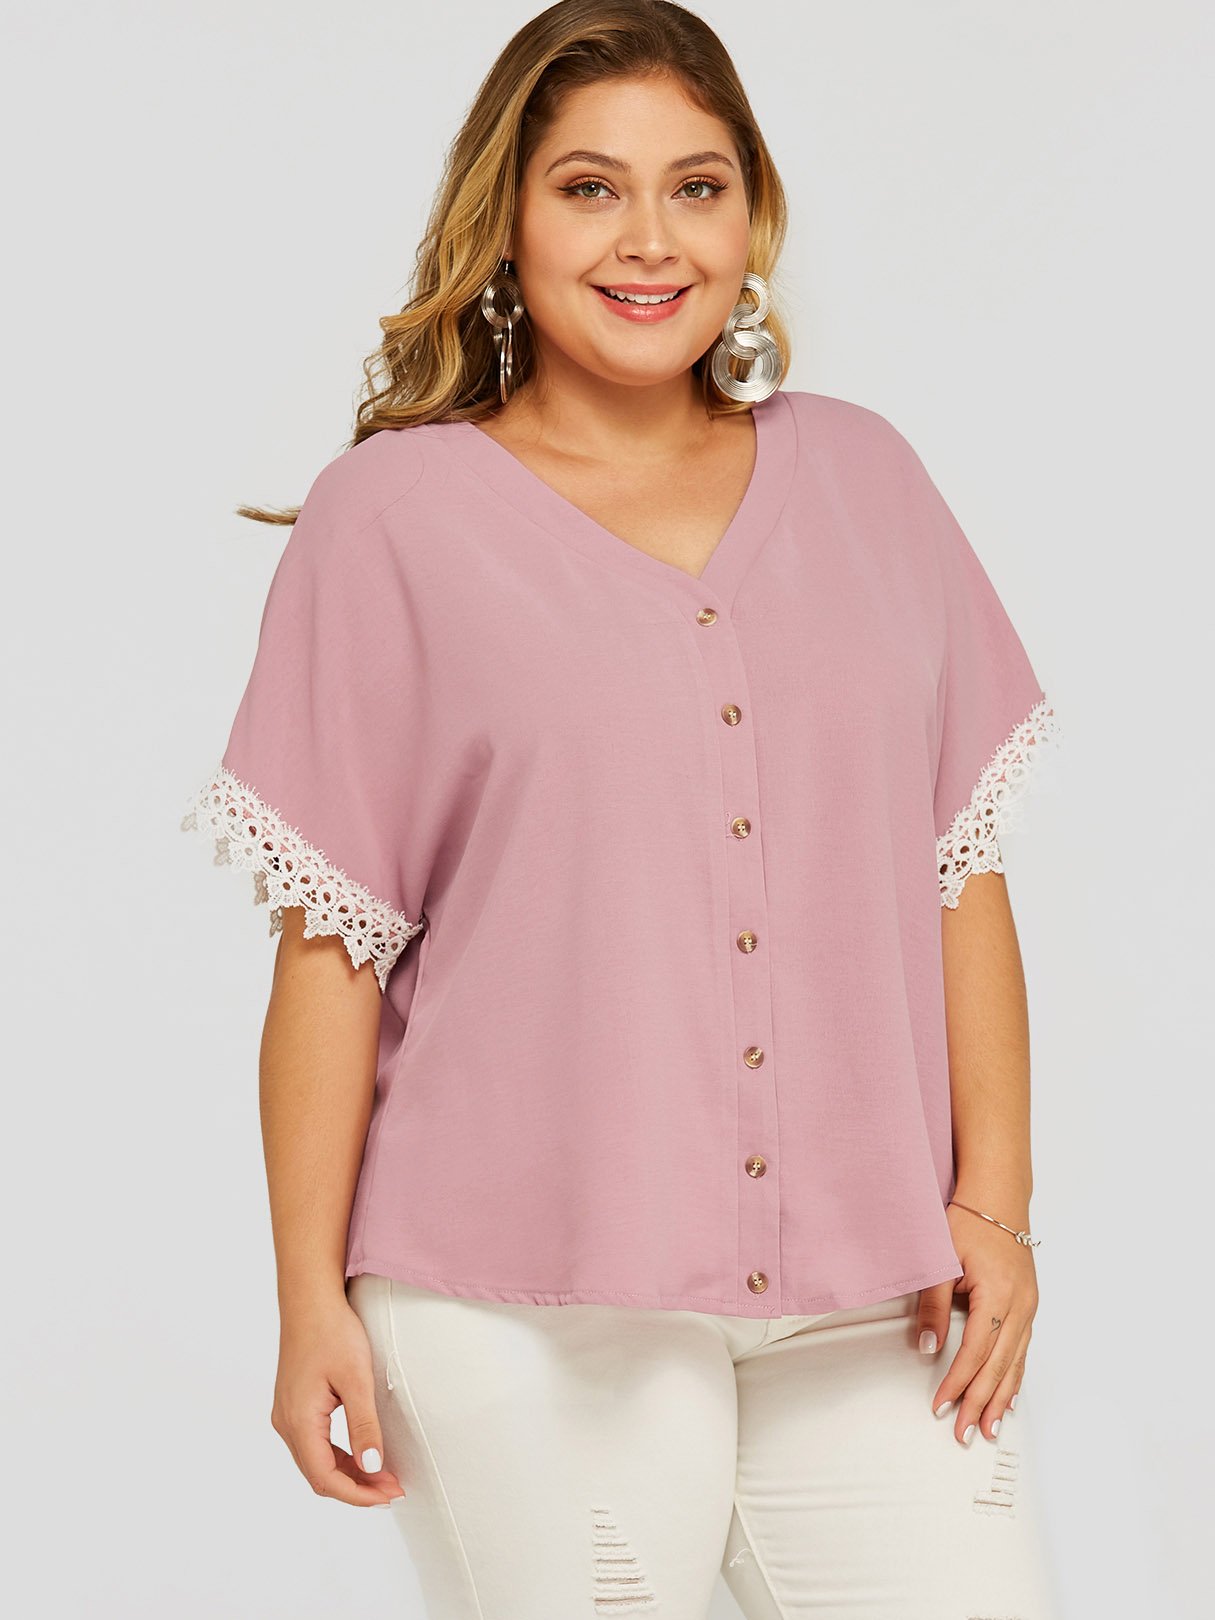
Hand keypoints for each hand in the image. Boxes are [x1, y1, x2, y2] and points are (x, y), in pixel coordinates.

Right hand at [270, 1294, 406, 1505]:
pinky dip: (339, 1456)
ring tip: (383, 1475)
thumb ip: (364, 1426)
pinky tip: (362, 1454)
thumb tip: (372, 1469)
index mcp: (298, 1421)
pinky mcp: (294, 1405)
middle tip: (393, 1488)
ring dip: (349, 1473)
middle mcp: (286, 1423)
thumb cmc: (332, 1331)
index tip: (389, 1495)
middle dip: (357, 1487)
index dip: (359, 1494)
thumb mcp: (356, 1379)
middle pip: (319, 1475)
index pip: (326, 1478)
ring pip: (316, 1461)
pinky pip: (314, 1444)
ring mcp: (287, 1414)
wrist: (310, 1300)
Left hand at [914, 1201, 1037, 1445]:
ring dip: (1000, 1398)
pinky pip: (1022, 1350)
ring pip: (1015, 1363)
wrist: (997, 1199)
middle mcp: (1021, 1306)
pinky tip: (1007, 1398)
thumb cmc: (967, 1223)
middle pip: (999, 1365)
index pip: (976, 1351)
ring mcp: (1028, 1307)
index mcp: (999, 1294)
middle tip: (964, 1433)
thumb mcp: (941, 1260)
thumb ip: (932, 1305)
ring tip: (988, 1429)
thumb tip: (926, 1348)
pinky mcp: (1028, 1306)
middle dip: (980, 1402)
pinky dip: (1014, 1377)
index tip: (940, 1405)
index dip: (958, 1382)